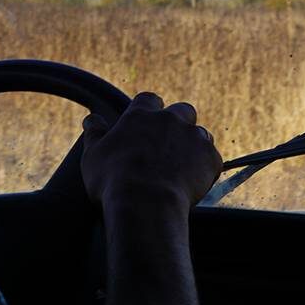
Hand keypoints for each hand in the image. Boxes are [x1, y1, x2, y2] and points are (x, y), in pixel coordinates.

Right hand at [80, 92, 222, 211]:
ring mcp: (193, 137)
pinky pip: (212, 158)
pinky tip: (194, 183)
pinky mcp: (210, 158)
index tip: (146, 124)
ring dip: (193, 145)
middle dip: (178, 123)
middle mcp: (170, 120)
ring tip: (182, 167)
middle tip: (168, 145)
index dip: (149, 110)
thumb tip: (91, 120)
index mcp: (141, 116)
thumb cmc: (113, 181)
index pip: (148, 100)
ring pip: (200, 133)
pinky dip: (205, 168)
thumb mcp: (93, 156)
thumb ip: (95, 134)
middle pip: (182, 111)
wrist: (146, 204)